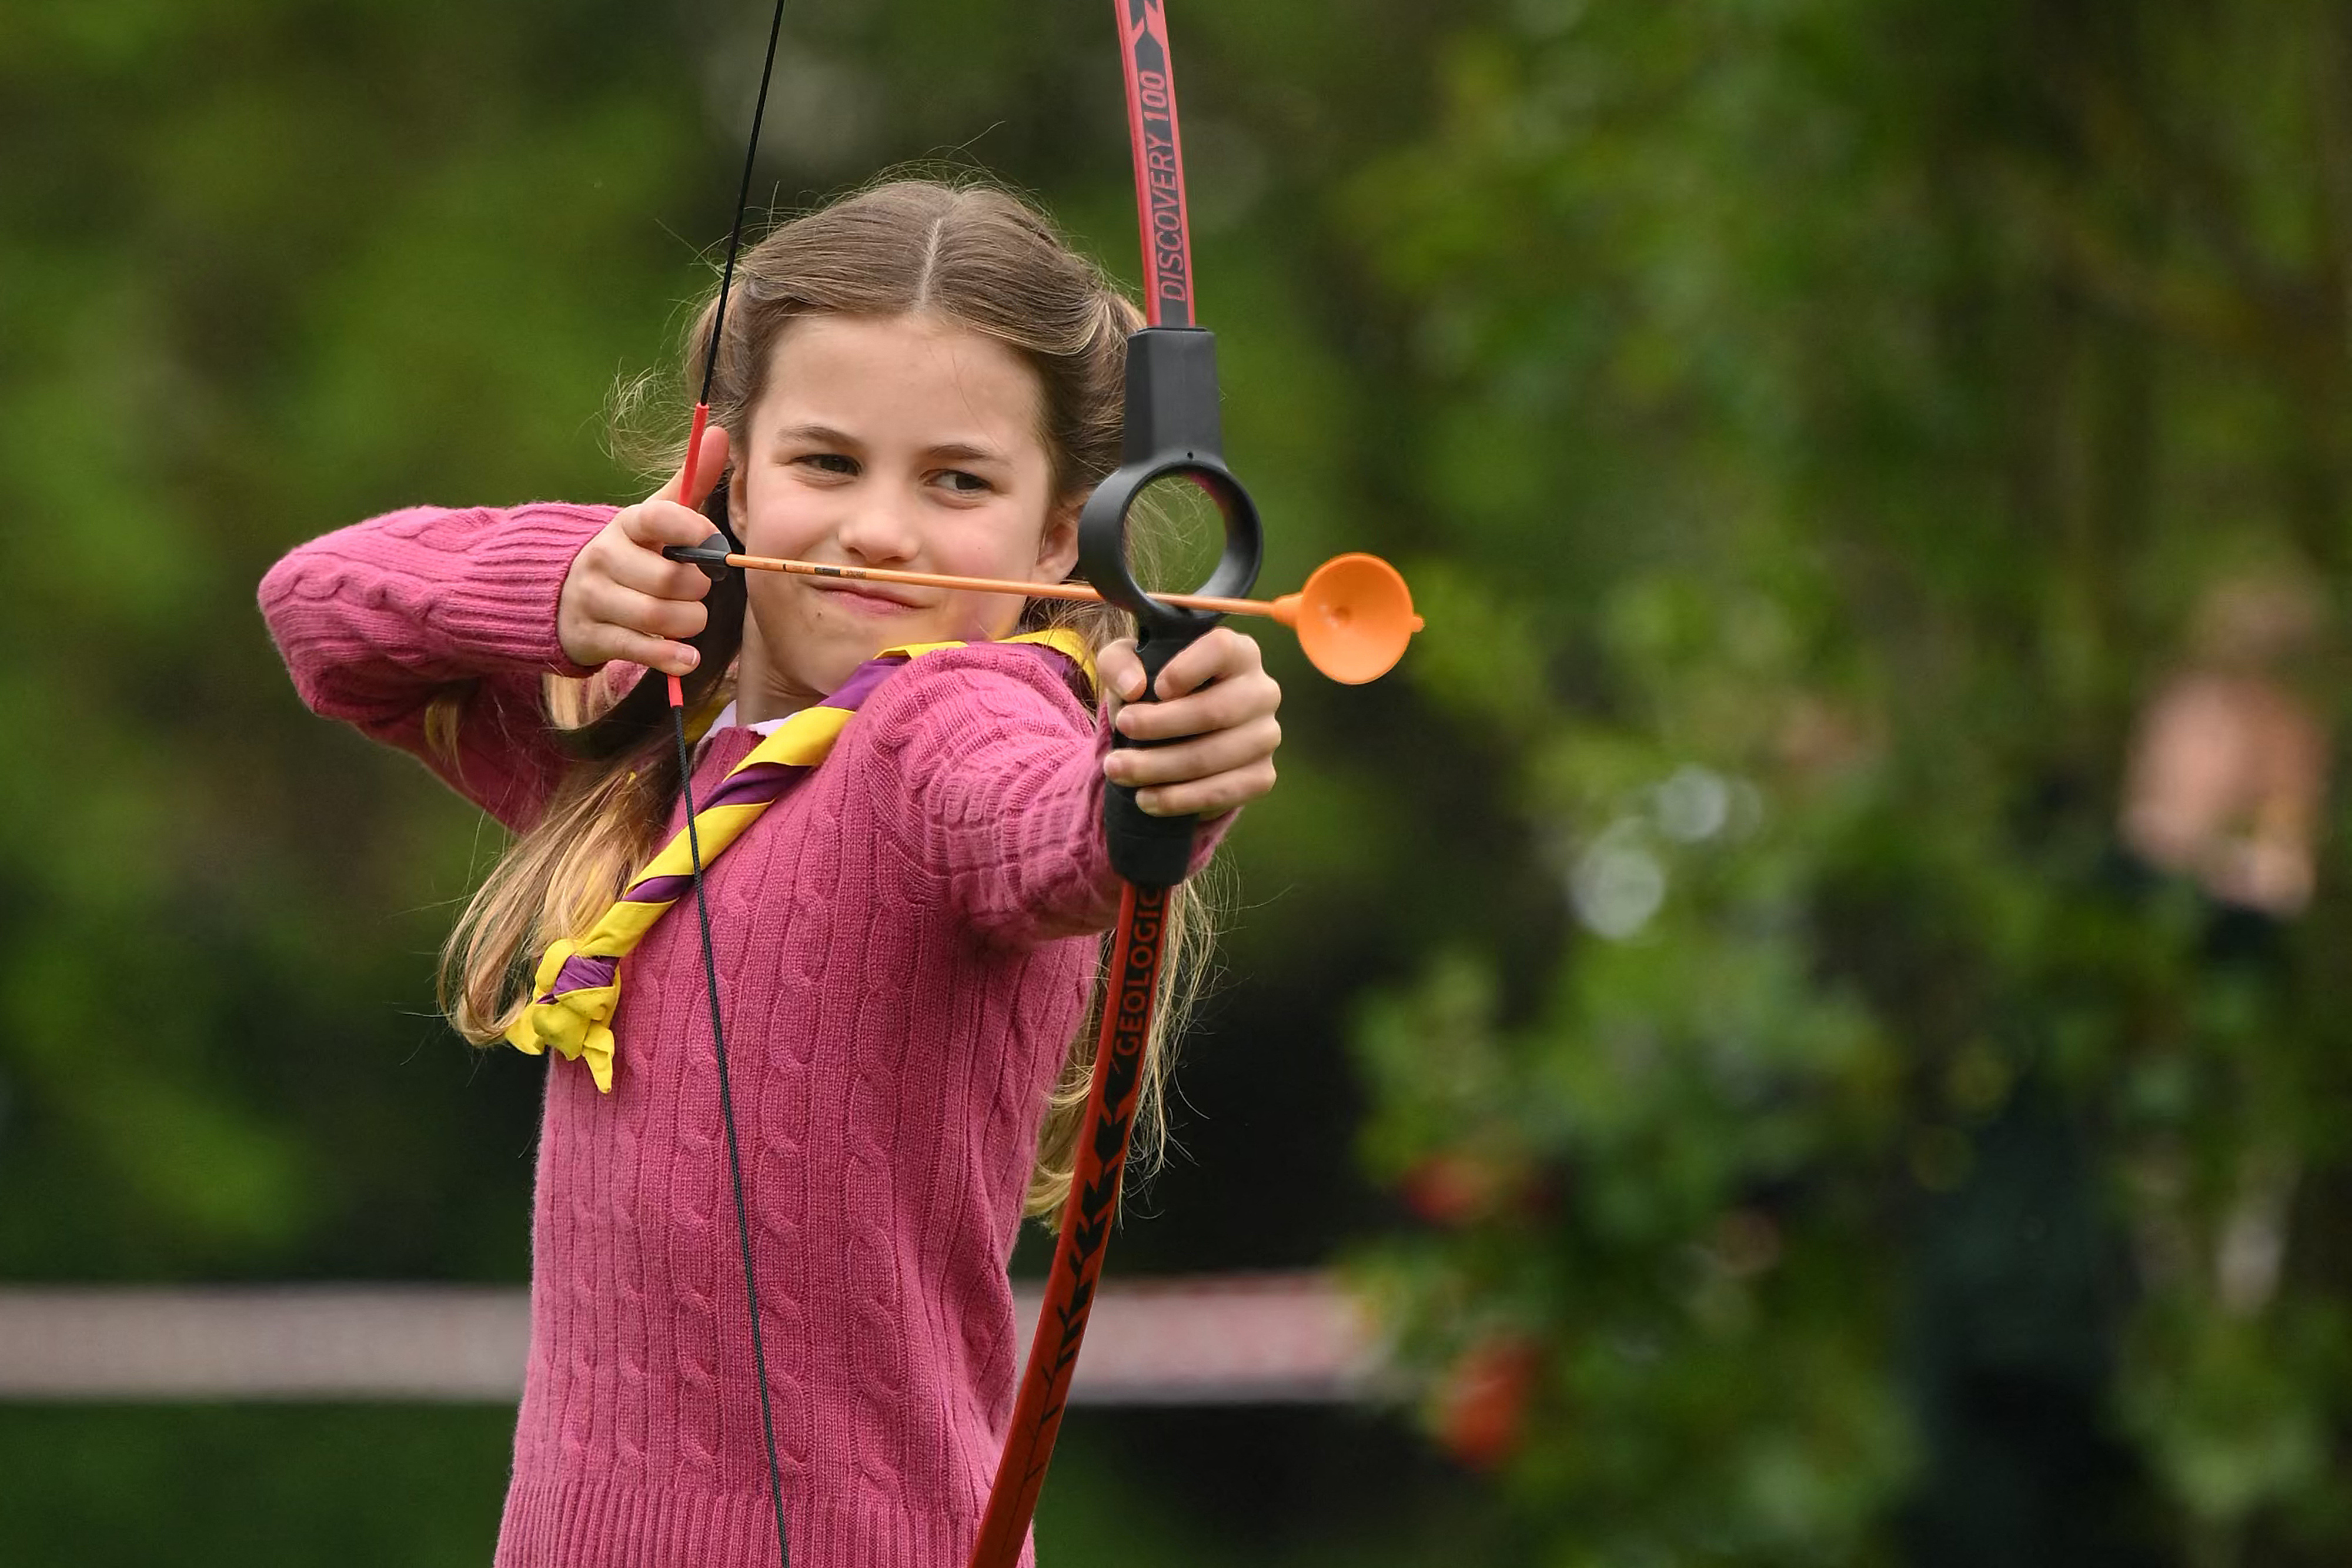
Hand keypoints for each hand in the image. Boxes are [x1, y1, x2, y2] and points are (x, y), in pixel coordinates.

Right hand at [556, 425, 729, 676]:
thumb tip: (721, 433)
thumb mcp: (652, 518)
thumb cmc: (627, 554)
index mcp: (625, 525)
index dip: (691, 530)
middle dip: (697, 589)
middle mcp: (604, 559)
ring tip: (693, 620)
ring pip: (657, 617)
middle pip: (668, 579)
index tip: (712, 541)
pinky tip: (688, 658)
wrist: (559, 592)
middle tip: (700, 589)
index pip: (658, 518)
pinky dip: (670, 658)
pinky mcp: (591, 637)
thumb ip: (689, 483)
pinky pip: (638, 650)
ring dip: (689, 623)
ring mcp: (594, 599)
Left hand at [1098, 627, 1281, 817]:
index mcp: (1238, 653)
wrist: (1175, 737)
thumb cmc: (1154, 689)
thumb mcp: (1128, 667)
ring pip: (1213, 757)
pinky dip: (1179, 799)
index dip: (1185, 669)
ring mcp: (1267, 736)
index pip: (1221, 650)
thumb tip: (1133, 688)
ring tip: (1117, 770)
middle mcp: (1262, 691)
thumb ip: (1119, 664)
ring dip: (1158, 768)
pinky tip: (1146, 798)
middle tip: (1118, 731)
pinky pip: (1222, 793)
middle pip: (1215, 711)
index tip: (1155, 689)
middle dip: (1158, 726)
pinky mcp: (1263, 776)